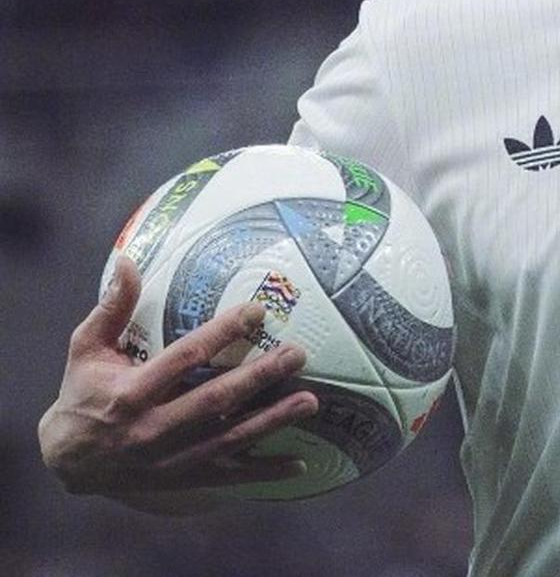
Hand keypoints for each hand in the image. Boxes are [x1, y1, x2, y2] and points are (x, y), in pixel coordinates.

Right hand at [38, 254, 318, 500]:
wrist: (67, 463)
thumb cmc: (83, 394)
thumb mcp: (86, 350)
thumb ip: (111, 308)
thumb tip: (126, 261)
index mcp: (132, 393)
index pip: (185, 357)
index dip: (222, 333)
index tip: (257, 310)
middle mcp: (153, 429)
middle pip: (216, 400)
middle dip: (260, 377)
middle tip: (297, 354)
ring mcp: (170, 460)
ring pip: (230, 439)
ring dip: (272, 421)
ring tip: (310, 401)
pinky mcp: (182, 480)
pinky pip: (229, 476)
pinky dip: (264, 472)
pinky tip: (298, 464)